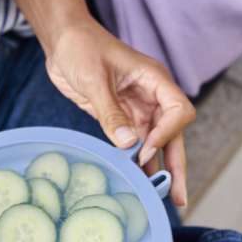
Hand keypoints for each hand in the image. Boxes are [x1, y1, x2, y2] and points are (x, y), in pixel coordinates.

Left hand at [46, 20, 195, 205]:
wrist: (63, 43)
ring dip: (157, 169)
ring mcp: (136, 110)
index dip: (166, 134)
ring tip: (161, 199)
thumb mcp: (94, 79)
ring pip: (155, 144)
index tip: (144, 150)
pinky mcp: (120, 119)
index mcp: (154, 80)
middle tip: (178, 197)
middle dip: (176, 166)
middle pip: (173, 135)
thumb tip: (129, 145)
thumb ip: (111, 112)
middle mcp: (151, 98)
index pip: (178, 111)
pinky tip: (138, 181)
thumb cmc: (81, 47)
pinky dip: (136, 163)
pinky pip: (134, 145)